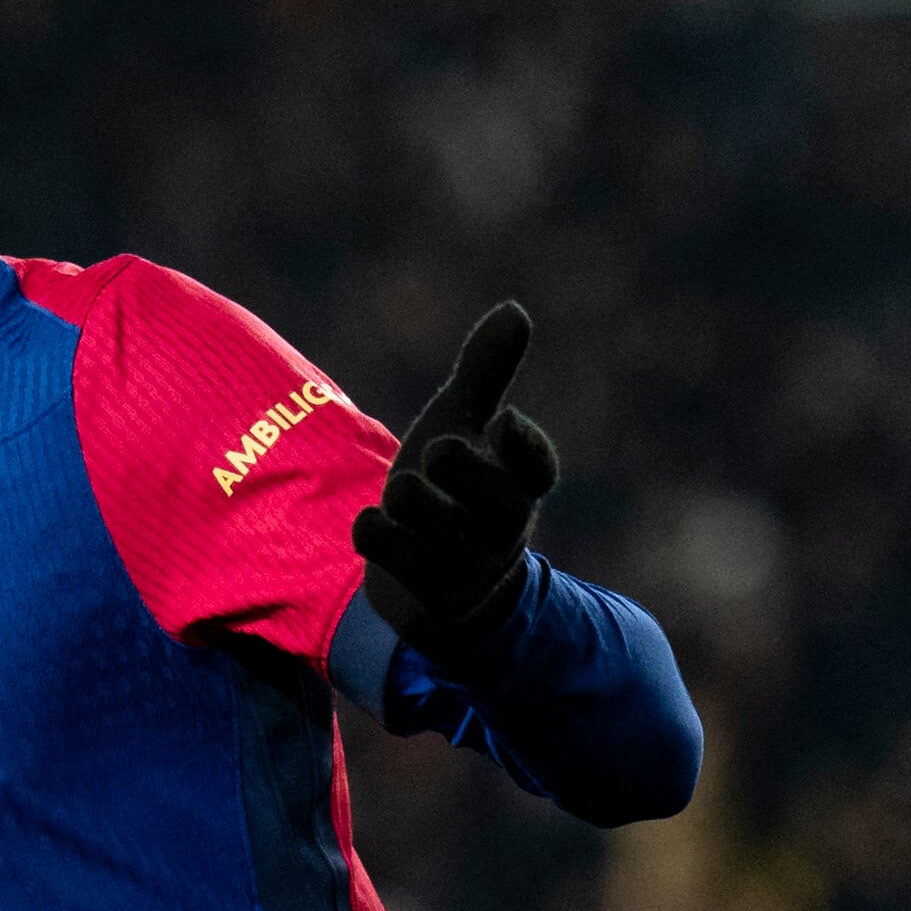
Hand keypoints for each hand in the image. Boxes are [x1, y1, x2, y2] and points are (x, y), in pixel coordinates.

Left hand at [350, 301, 558, 666]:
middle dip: (453, 464)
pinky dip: (373, 530)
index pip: (537, 466)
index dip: (523, 446)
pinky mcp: (435, 599)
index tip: (501, 421)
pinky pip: (391, 551)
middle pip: (492, 495)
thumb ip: (485, 374)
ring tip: (403, 495)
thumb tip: (515, 310)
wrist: (426, 581)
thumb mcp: (461, 427)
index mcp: (521, 483)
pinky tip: (375, 525)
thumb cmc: (450, 491)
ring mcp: (473, 568)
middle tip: (434, 454)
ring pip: (432, 519)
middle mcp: (506, 527)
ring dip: (404, 498)